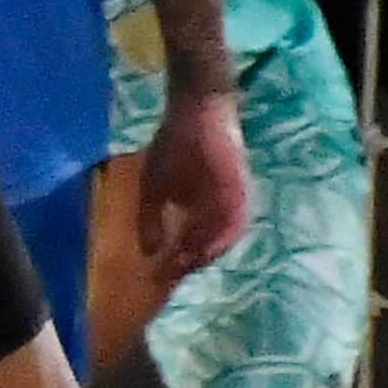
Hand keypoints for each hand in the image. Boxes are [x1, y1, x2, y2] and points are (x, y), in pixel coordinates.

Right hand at [134, 91, 249, 279]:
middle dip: (189, 262)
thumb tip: (147, 251)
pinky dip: (220, 233)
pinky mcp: (240, 188)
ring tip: (185, 261)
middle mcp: (223, 211)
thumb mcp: (153, 187)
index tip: (156, 277)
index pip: (191, 245)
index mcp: (203, 213)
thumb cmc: (174, 145)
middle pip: (210, 247)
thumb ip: (149, 219)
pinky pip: (235, 218)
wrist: (196, 110)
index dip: (174, 262)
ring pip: (224, 237)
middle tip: (170, 274)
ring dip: (206, 252)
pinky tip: (202, 240)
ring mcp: (234, 200)